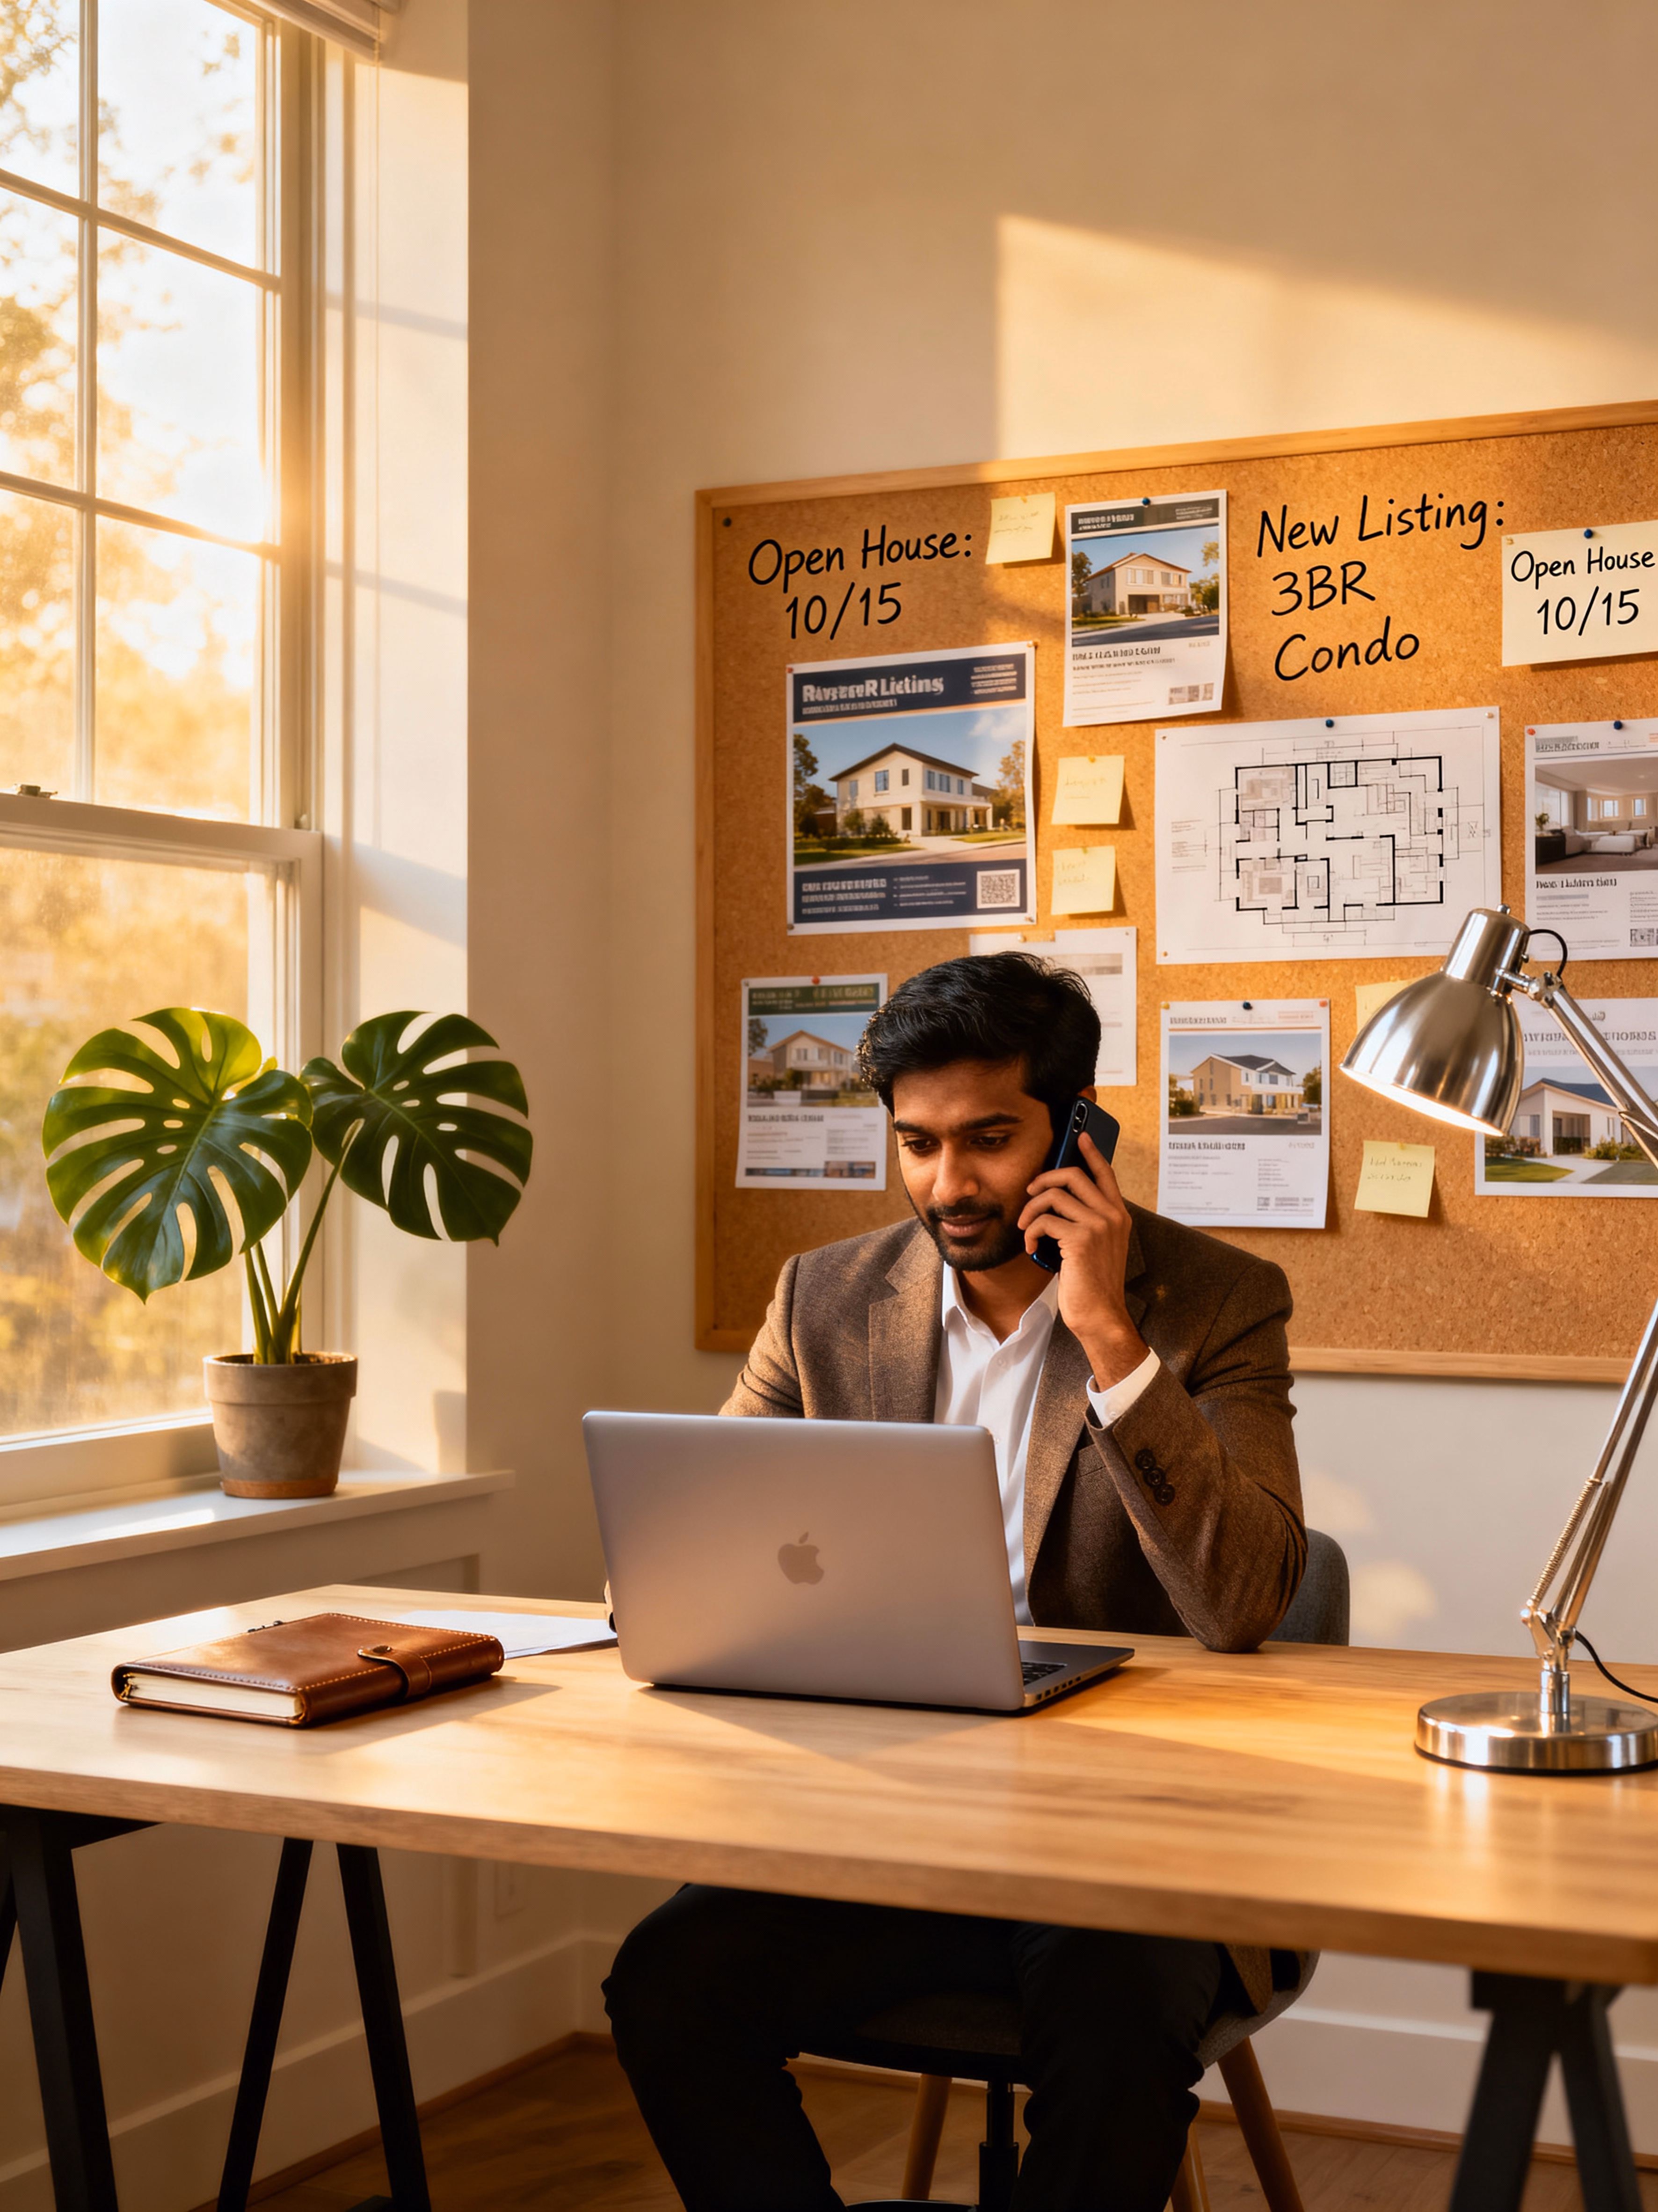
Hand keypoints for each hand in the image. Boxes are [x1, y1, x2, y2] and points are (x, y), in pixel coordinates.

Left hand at [1019, 1133, 1147, 1388]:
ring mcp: (1098, 1225)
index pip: (1106, 1174)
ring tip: (1025, 1227)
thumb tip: (1060, 1203)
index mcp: (1119, 1216)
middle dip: (1044, 1179)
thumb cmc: (1093, 1284)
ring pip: (1054, 1195)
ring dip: (1031, 1209)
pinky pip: (1045, 1220)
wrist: (1100, 1315)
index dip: (1092, 1153)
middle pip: (1073, 1176)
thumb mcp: (1096, 1248)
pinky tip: (1030, 1247)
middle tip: (1029, 1193)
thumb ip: (1087, 1223)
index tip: (1081, 1137)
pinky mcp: (1080, 1238)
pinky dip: (1030, 1231)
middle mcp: (1112, 1215)